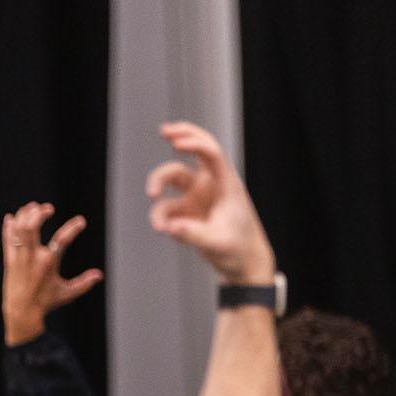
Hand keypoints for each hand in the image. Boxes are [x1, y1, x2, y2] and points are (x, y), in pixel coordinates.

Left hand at [1, 202, 103, 344]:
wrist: (22, 313)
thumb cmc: (45, 303)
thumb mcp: (67, 293)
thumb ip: (83, 283)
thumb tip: (99, 275)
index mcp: (48, 263)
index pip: (62, 240)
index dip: (73, 228)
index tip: (81, 221)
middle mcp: (32, 258)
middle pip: (32, 227)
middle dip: (39, 213)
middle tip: (48, 208)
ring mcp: (19, 258)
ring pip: (19, 230)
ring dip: (24, 216)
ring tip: (32, 208)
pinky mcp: (9, 261)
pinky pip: (7, 239)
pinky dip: (8, 227)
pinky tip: (11, 217)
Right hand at [146, 121, 273, 283]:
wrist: (242, 263)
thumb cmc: (238, 248)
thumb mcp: (218, 243)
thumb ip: (192, 234)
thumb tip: (169, 226)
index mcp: (226, 183)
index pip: (211, 154)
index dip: (194, 143)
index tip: (175, 143)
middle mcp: (210, 185)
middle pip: (192, 152)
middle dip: (179, 138)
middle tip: (163, 132)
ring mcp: (196, 197)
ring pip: (172, 178)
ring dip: (157, 184)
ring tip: (153, 202)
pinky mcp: (186, 211)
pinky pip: (165, 208)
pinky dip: (160, 218)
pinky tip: (164, 230)